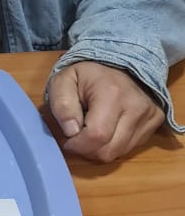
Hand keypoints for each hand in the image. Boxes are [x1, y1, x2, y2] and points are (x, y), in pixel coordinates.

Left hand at [46, 61, 164, 161]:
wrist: (120, 62)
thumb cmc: (87, 75)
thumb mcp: (63, 81)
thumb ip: (61, 105)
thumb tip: (71, 131)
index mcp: (112, 94)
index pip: (96, 136)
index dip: (77, 144)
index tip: (68, 138)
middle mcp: (137, 107)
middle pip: (108, 150)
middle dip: (86, 150)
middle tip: (78, 136)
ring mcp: (150, 116)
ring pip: (118, 153)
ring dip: (99, 149)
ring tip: (92, 130)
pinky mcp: (155, 123)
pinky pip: (129, 148)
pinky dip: (113, 145)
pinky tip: (108, 129)